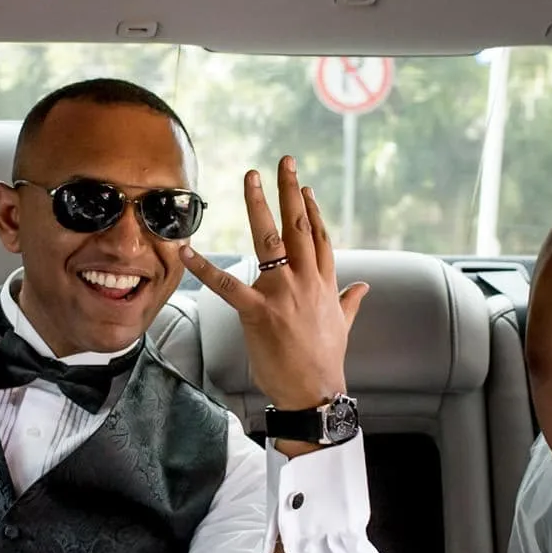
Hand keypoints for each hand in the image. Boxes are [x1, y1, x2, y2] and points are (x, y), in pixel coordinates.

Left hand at [180, 157, 367, 410]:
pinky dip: (205, 267)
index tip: (305, 186)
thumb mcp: (342, 326)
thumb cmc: (325, 361)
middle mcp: (306, 281)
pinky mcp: (258, 312)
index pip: (321, 237)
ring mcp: (283, 294)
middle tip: (283, 161)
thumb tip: (364, 287)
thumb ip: (350, 301)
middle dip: (290, 190)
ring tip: (250, 178)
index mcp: (325, 283)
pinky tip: (187, 250)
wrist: (315, 391)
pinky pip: (228, 285)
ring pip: (271, 241)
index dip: (313, 209)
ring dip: (259, 206)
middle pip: (300, 226)